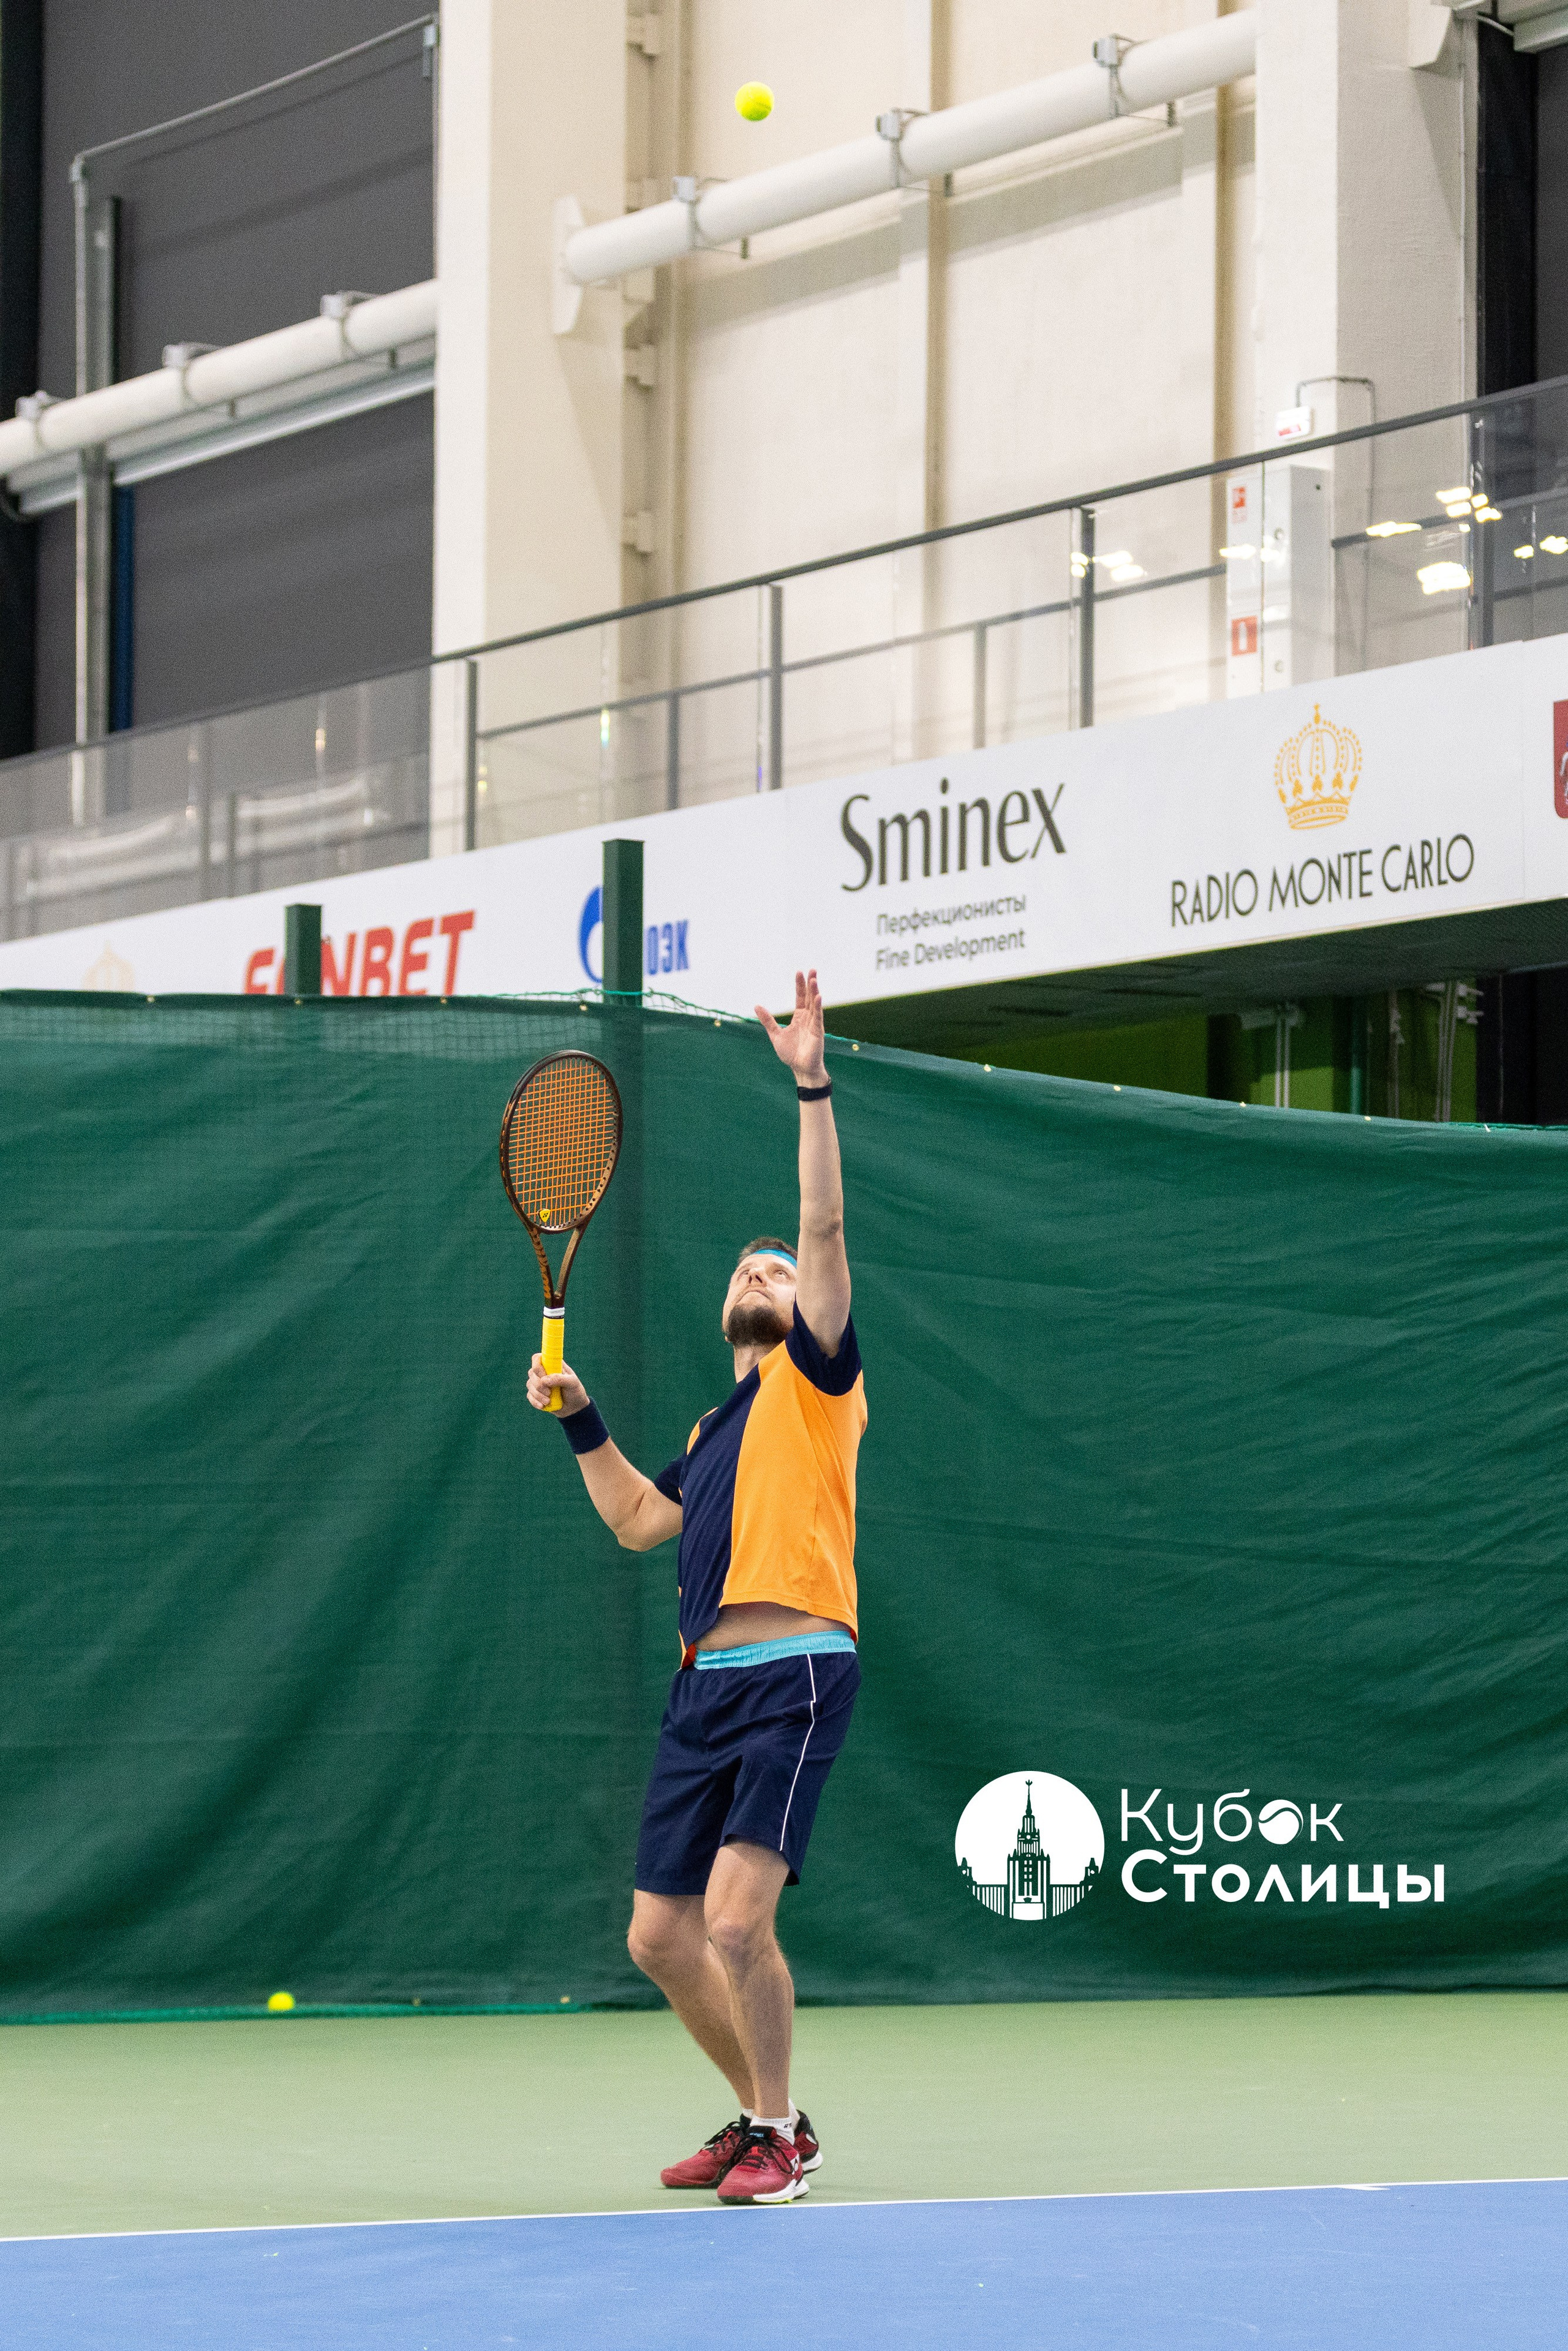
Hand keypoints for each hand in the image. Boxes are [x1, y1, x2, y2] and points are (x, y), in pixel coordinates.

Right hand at [528, 1353, 589, 1415]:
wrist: (574, 1407)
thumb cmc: (574, 1391)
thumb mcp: (572, 1383)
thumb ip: (560, 1379)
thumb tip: (544, 1380)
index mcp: (552, 1364)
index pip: (537, 1358)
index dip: (537, 1365)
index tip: (544, 1375)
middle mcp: (543, 1372)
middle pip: (532, 1372)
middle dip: (539, 1385)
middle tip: (549, 1393)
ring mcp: (538, 1383)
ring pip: (529, 1385)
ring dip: (538, 1395)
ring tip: (548, 1401)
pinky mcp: (536, 1394)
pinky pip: (529, 1396)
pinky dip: (535, 1401)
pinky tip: (542, 1406)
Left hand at [756, 967, 827, 1085]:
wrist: (800, 1069)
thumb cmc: (790, 1054)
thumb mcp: (775, 1035)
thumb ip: (767, 1020)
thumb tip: (756, 1005)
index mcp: (799, 1017)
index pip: (800, 997)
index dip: (799, 985)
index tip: (799, 972)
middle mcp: (808, 1018)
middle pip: (809, 997)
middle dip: (810, 983)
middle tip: (812, 969)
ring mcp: (814, 1024)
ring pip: (815, 1004)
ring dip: (814, 991)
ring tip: (814, 978)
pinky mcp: (818, 1032)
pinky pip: (818, 1017)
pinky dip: (818, 1007)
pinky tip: (818, 996)